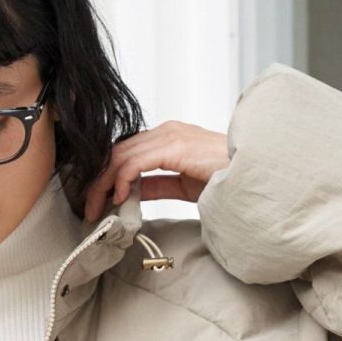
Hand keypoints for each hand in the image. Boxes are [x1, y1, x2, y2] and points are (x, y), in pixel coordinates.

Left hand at [82, 121, 230, 222]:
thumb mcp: (182, 185)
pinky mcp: (174, 147)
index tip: (96, 202)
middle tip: (88, 208)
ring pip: (119, 156)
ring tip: (96, 208)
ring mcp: (169, 136)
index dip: (105, 177)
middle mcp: (166, 132)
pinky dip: (120, 181)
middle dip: (97, 182)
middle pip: (116, 152)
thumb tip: (130, 193)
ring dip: (102, 184)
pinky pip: (134, 163)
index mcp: (168, 138)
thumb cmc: (227, 179)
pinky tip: (118, 198)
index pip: (125, 152)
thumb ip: (156, 185)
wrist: (253, 174)